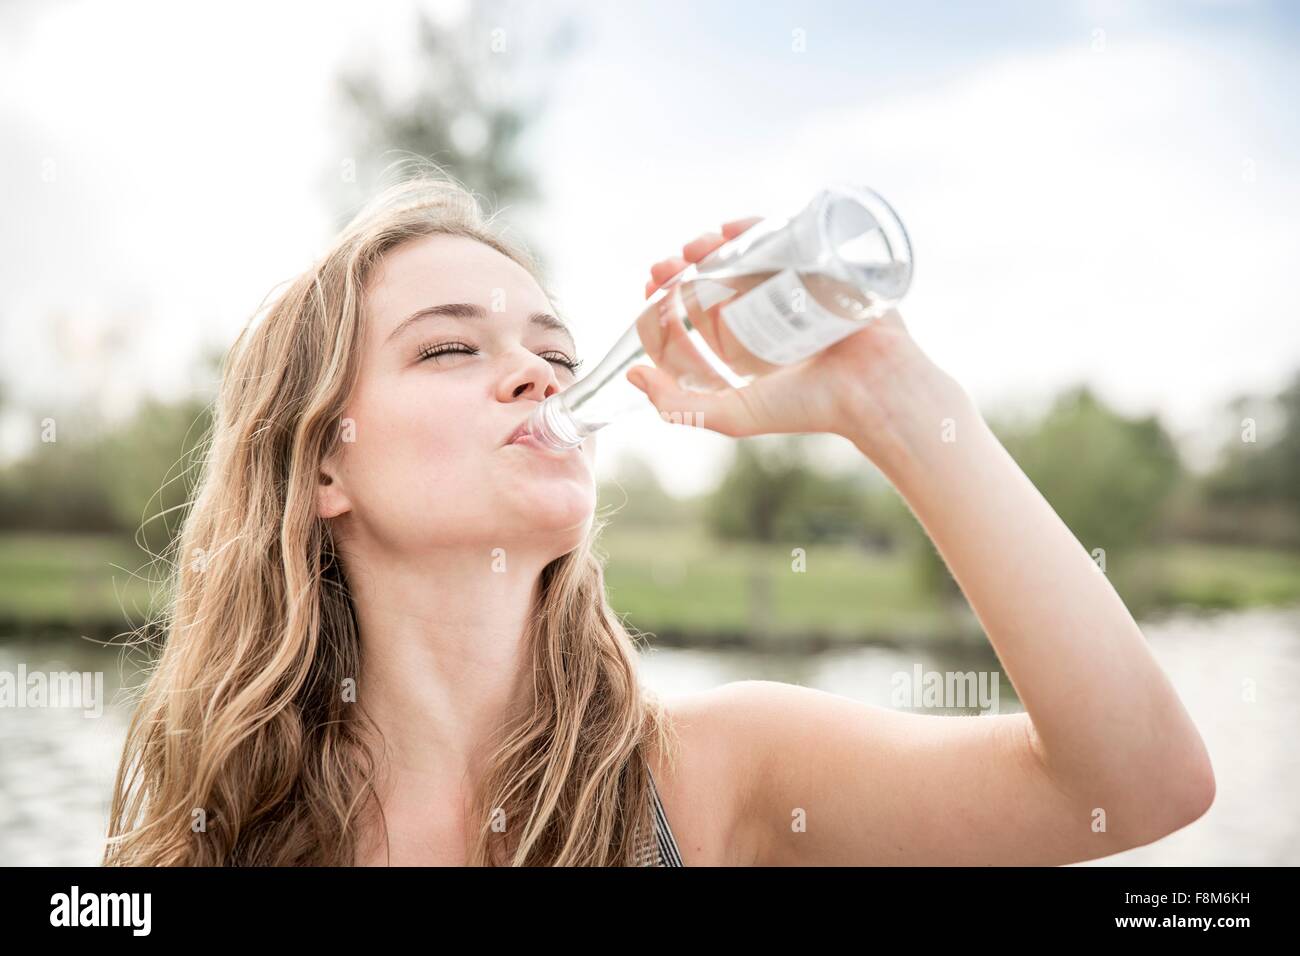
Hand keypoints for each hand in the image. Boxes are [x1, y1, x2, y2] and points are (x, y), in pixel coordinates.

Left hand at [626, 218, 966, 471]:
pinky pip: (783, 235)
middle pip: (718, 276)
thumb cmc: (808, 408)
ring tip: (695, 248)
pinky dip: (755, 226)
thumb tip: (631, 376)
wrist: (871, 390)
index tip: (651, 287)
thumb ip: (678, 406)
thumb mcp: (731, 414)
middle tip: (667, 266)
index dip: (670, 297)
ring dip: (714, 244)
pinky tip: (729, 230)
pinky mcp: (822, 266)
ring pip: (745, 253)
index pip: (699, 311)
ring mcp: (796, 286)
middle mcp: (769, 312)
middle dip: (686, 267)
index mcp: (749, 343)